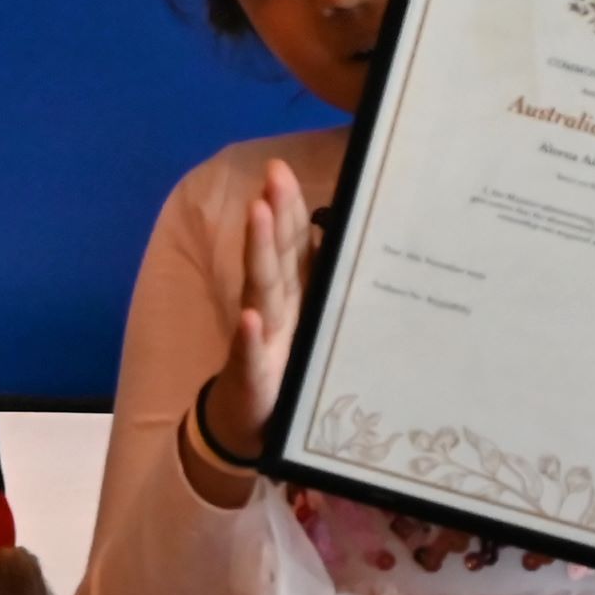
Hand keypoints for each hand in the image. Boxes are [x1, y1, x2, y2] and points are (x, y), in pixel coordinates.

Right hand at [178, 161, 312, 506]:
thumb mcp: (315, 321)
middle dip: (273, 214)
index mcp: (292, 294)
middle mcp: (274, 308)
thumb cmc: (289, 365)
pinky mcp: (253, 377)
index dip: (286, 207)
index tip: (282, 169)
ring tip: (257, 214)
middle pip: (274, 256)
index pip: (288, 243)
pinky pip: (251, 356)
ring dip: (258, 251)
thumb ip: (323, 280)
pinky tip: (248, 319)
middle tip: (274, 174)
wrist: (253, 425)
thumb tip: (346, 232)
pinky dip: (249, 338)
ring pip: (261, 290)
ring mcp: (261, 340)